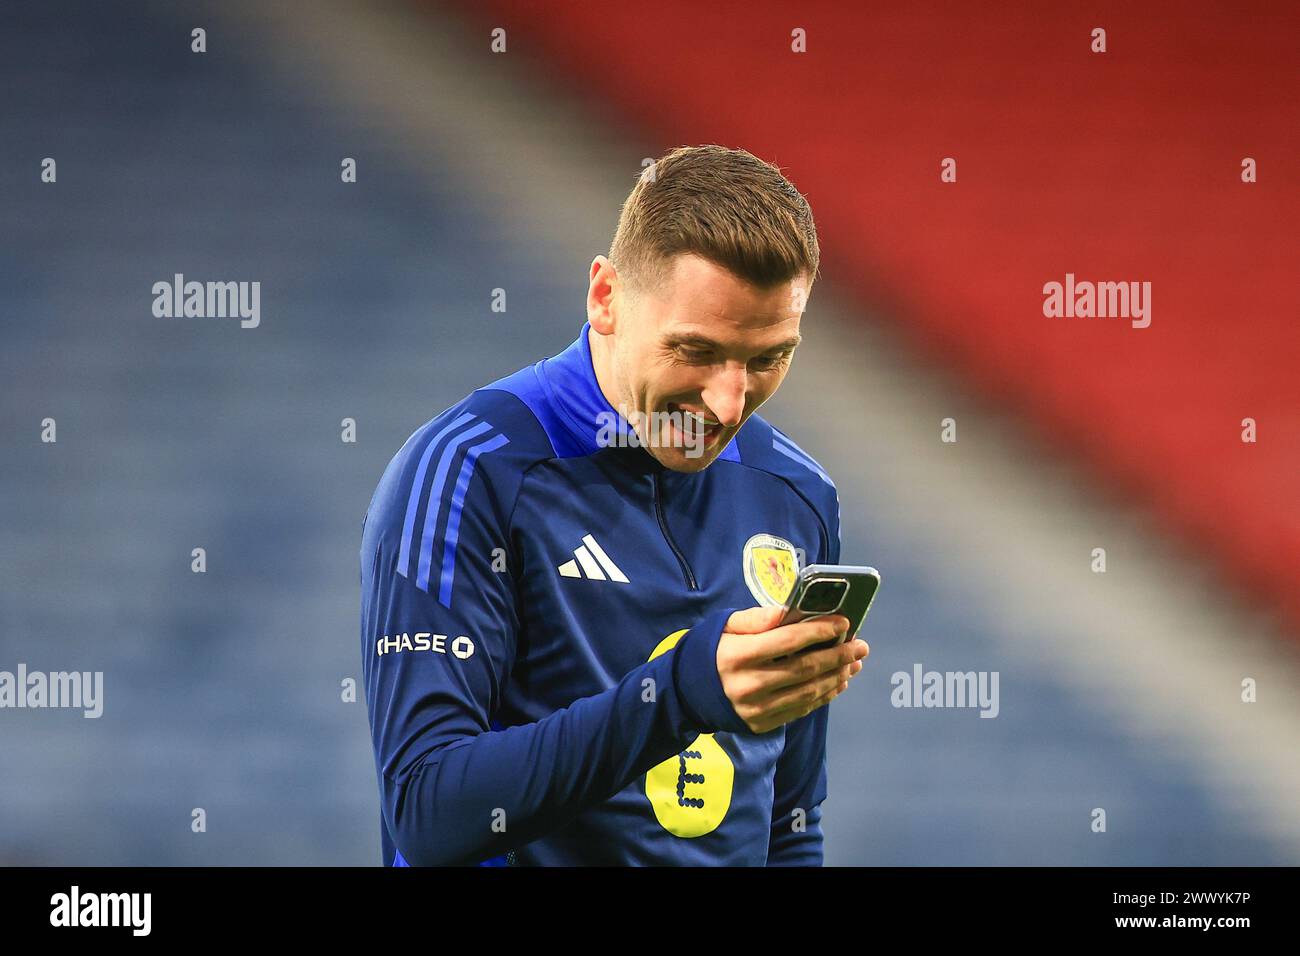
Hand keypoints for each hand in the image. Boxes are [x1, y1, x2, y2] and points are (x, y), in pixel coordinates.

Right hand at [715, 606, 869, 733]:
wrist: (685, 694)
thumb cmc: (710, 650)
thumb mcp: (724, 625)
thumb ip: (757, 618)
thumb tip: (791, 612)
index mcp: (738, 655)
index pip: (787, 641)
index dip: (819, 631)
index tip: (845, 623)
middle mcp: (748, 684)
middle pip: (804, 669)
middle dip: (838, 655)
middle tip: (861, 645)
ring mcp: (756, 709)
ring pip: (808, 691)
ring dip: (837, 676)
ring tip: (855, 662)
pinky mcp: (762, 724)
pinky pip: (801, 709)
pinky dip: (824, 695)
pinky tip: (838, 681)